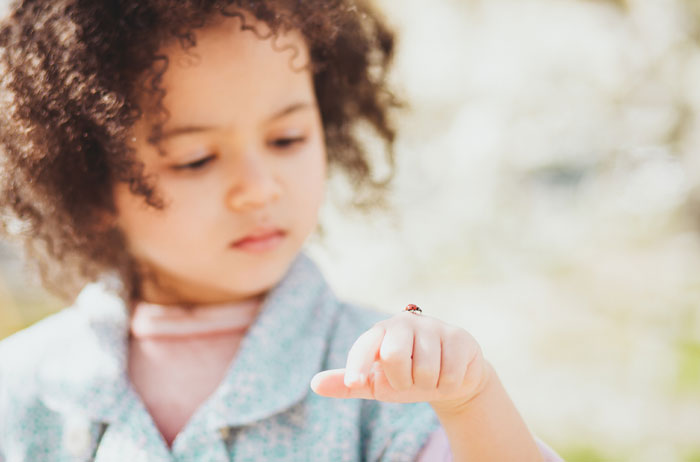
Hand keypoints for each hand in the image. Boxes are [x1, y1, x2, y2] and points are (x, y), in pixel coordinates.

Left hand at [310, 310, 490, 412]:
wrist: (450, 379)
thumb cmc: (406, 378)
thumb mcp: (377, 383)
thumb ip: (348, 383)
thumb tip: (314, 384)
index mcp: (380, 332)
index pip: (365, 345)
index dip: (357, 364)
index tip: (355, 382)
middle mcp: (404, 323)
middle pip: (394, 356)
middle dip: (402, 381)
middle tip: (408, 380)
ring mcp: (433, 326)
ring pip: (426, 370)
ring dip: (427, 385)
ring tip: (430, 377)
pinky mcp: (459, 336)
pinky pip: (450, 373)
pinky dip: (448, 384)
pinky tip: (448, 374)